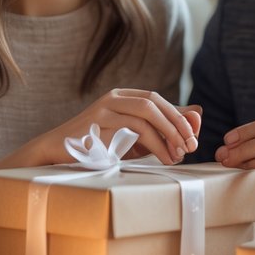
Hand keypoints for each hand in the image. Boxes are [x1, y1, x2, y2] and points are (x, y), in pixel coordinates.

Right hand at [0, 89, 200, 169]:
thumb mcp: (134, 139)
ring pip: (146, 113)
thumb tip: (197, 115)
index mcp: (122, 97)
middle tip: (191, 145)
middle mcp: (114, 98)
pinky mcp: (98, 123)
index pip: (157, 99)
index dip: (178, 116)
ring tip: (178, 155)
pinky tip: (163, 157)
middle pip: (154, 102)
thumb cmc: (98, 148)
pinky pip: (134, 129)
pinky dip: (155, 144)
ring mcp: (104, 108)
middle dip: (177, 123)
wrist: (57, 156)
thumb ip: (162, 128)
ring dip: (168, 135)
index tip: (193, 137)